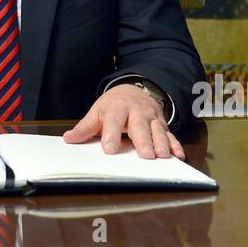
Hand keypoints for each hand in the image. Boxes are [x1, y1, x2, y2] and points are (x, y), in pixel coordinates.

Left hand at [62, 84, 182, 158]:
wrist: (132, 90)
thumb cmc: (113, 105)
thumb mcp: (97, 113)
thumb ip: (85, 127)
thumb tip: (69, 139)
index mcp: (117, 108)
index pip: (114, 121)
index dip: (111, 135)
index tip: (109, 149)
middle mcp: (136, 112)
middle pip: (140, 126)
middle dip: (144, 140)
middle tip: (146, 155)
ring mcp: (151, 118)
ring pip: (157, 130)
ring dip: (162, 143)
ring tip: (163, 156)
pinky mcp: (162, 124)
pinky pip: (170, 134)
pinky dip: (175, 144)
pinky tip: (178, 154)